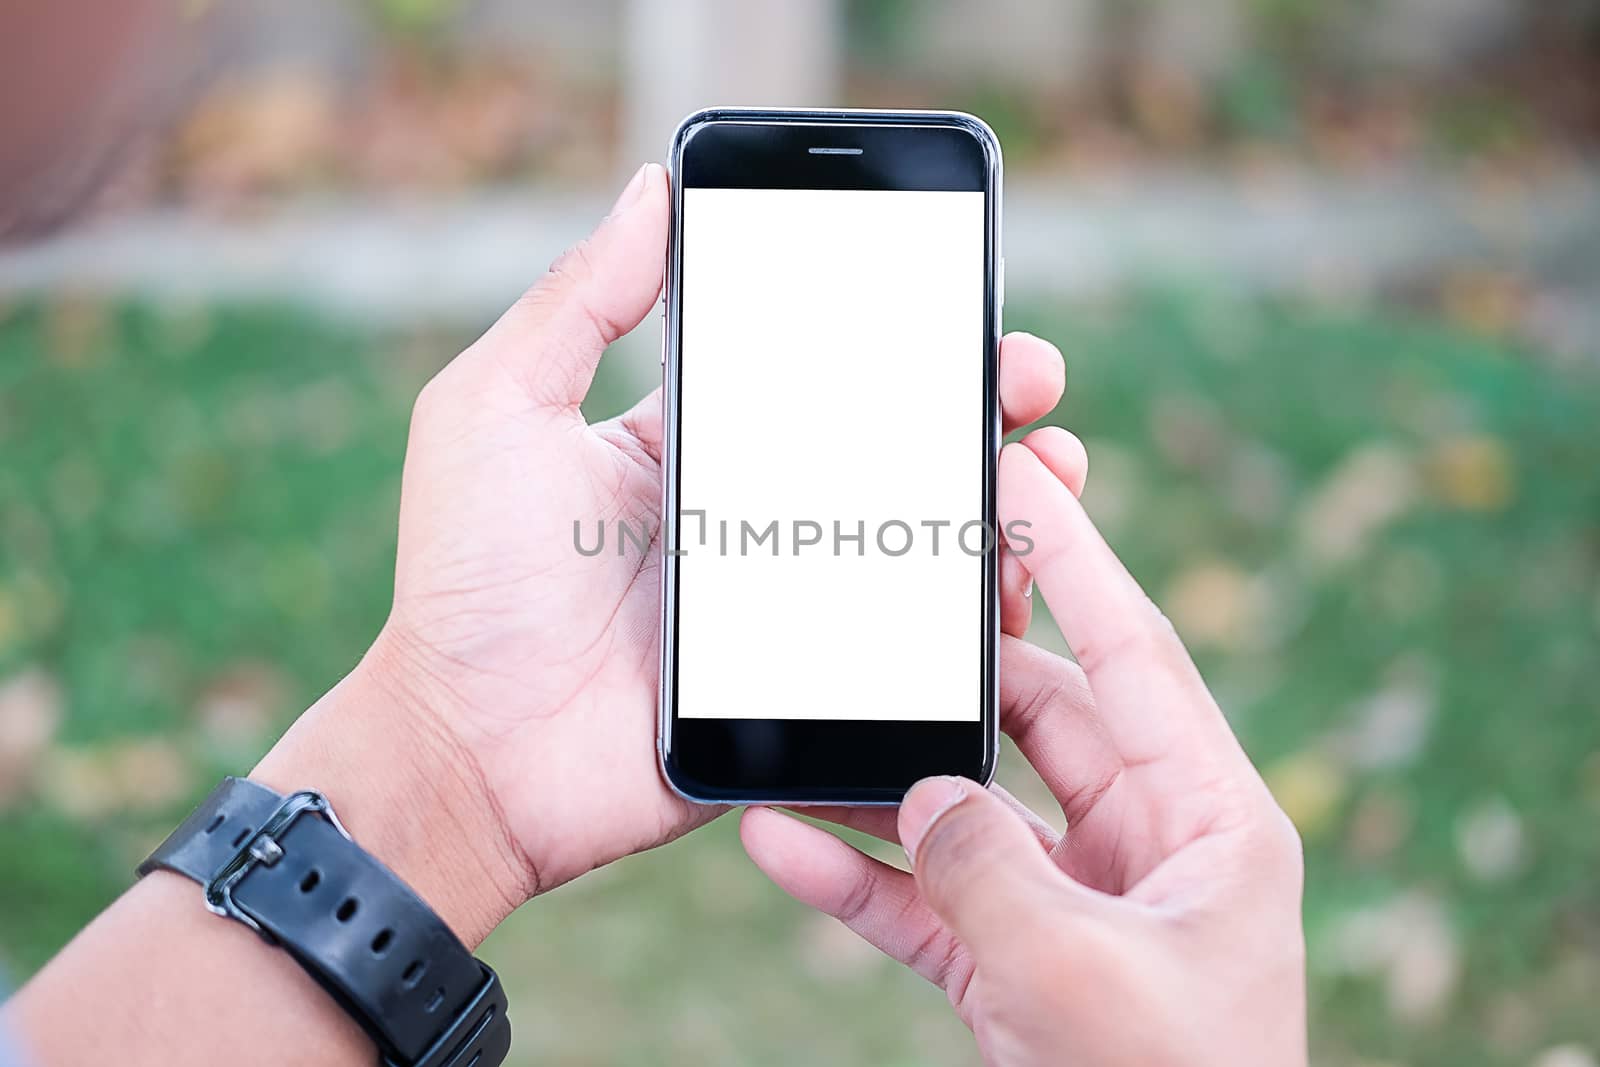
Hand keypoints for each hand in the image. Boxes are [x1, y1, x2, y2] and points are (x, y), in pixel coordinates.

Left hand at [254, 163, 1069, 941]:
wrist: (471, 754)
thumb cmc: (467, 582)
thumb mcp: (497, 411)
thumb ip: (574, 303)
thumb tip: (649, 188)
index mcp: (693, 444)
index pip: (818, 374)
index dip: (894, 336)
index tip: (959, 297)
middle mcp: (752, 517)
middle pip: (892, 452)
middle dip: (976, 408)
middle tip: (1029, 383)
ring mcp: (788, 606)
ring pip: (921, 546)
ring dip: (998, 506)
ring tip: (1046, 476)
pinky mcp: (808, 686)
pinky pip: (909, 651)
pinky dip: (971, 624)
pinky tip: (1008, 592)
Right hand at [742, 432, 1307, 1064]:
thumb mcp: (1086, 980)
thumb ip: (990, 874)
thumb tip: (922, 795)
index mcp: (1207, 821)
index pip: (1131, 652)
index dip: (1074, 553)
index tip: (1016, 467)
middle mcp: (1142, 841)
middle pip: (1036, 714)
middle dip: (954, 664)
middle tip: (883, 585)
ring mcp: (1070, 898)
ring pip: (966, 801)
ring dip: (885, 775)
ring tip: (806, 723)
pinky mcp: (1011, 956)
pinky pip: (923, 893)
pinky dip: (854, 870)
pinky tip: (775, 842)